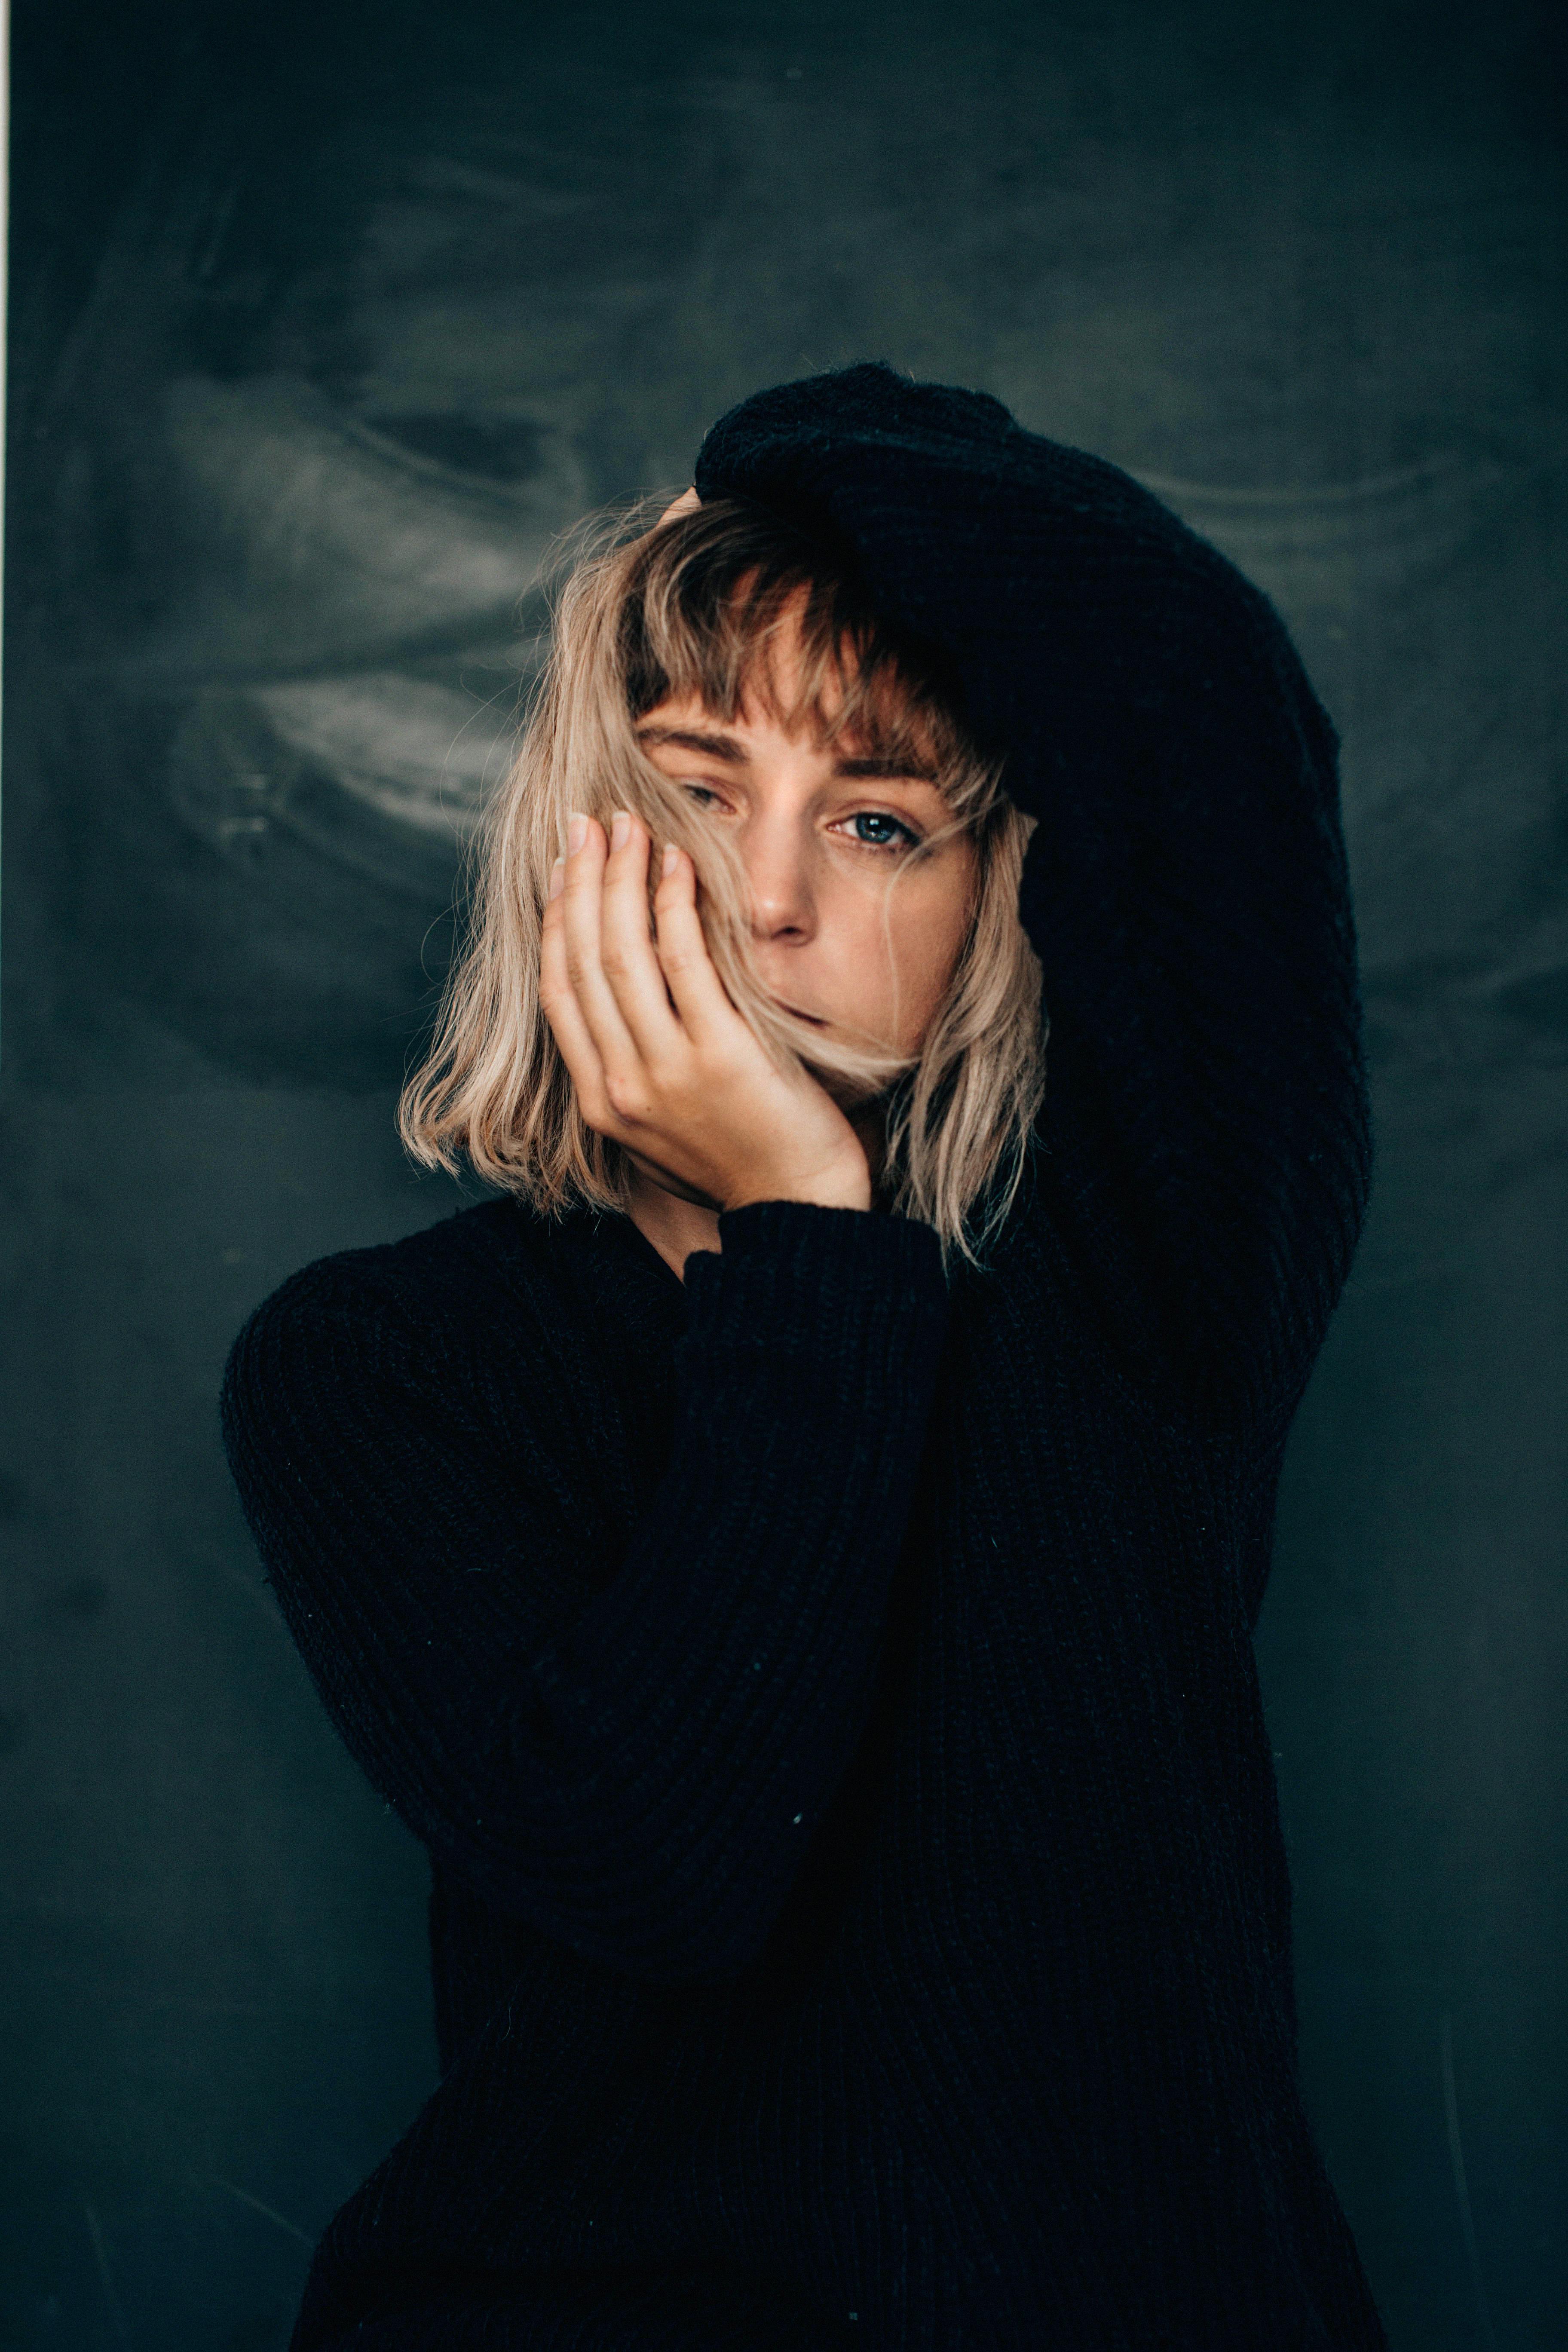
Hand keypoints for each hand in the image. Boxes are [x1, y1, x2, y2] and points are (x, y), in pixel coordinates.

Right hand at [540, 811, 871, 1214]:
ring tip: (629, 826)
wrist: (799, 1207)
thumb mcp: (662, 1124)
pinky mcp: (720, 1056)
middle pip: (583, 962)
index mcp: (600, 1101)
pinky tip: (677, 863)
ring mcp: (666, 1073)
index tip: (564, 868)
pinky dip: (674, 906)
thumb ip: (632, 1068)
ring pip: (623, 954)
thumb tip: (623, 996)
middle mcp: (622, 1086)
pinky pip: (686, 963)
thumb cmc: (740, 1157)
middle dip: (581, 882)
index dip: (556, 921)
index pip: (558, 993)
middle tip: (588, 823)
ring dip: (621, 879)